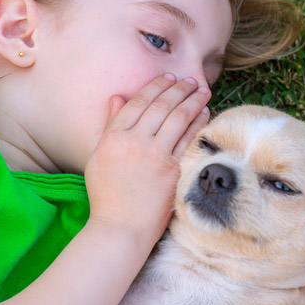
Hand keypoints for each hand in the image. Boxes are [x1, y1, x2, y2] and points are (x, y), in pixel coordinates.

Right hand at [83, 74, 210, 246]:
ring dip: (193, 100)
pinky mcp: (173, 169)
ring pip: (178, 118)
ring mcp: (156, 155)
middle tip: (191, 80)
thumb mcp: (100, 155)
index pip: (138, 102)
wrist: (121, 226)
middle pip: (161, 105)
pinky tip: (205, 113)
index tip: (168, 78)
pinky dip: (198, 123)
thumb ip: (110, 125)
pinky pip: (189, 139)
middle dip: (179, 88)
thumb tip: (118, 97)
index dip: (155, 86)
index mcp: (114, 136)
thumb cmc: (107, 194)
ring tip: (202, 91)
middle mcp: (135, 141)